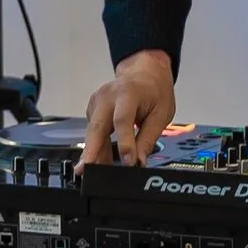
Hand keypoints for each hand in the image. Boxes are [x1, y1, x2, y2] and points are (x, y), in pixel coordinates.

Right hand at [79, 49, 176, 166]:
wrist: (144, 74)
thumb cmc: (154, 91)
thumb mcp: (161, 114)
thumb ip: (148, 138)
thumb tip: (140, 161)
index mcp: (128, 92)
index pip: (123, 120)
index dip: (124, 143)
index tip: (128, 162)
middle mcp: (108, 95)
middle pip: (97, 126)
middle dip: (91, 150)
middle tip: (85, 170)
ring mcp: (97, 101)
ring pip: (93, 132)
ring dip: (94, 154)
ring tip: (97, 174)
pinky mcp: (93, 110)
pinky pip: (94, 132)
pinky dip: (97, 147)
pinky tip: (101, 161)